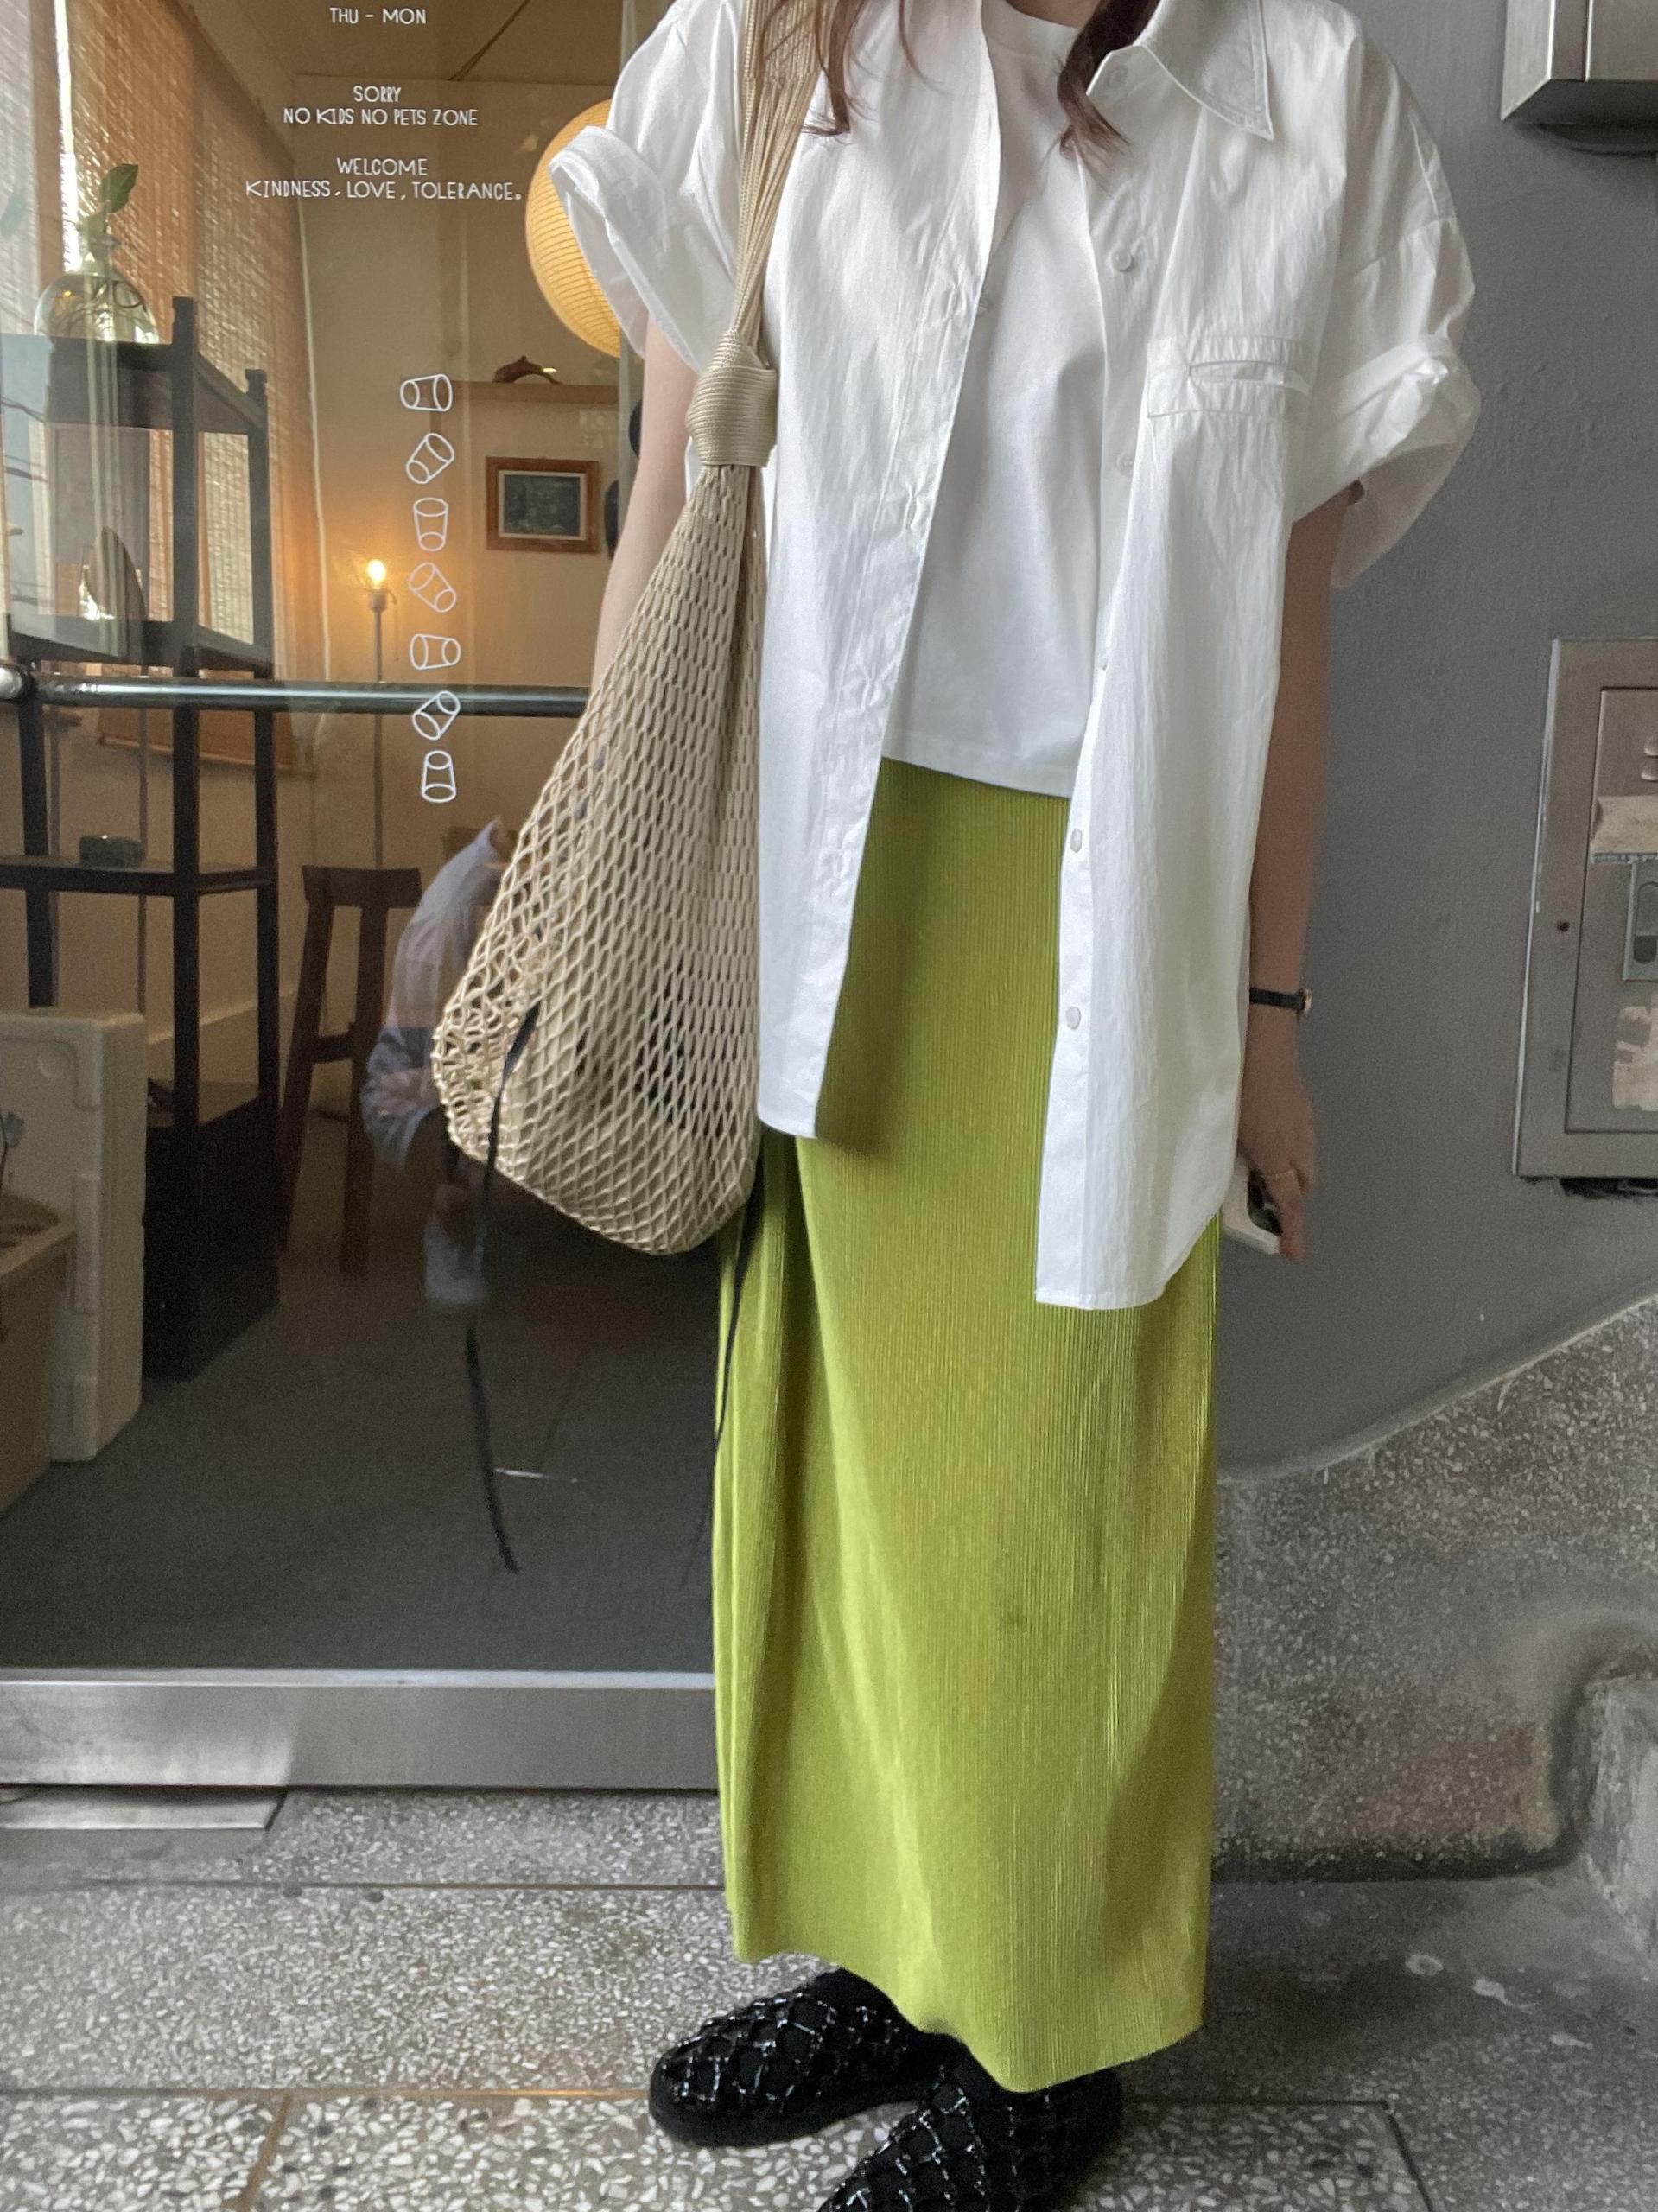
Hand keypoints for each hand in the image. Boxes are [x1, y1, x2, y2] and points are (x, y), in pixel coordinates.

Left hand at [1237, 1009, 1317, 1260]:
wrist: (1261, 1035)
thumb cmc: (1234, 1082)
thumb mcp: (1223, 1126)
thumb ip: (1224, 1156)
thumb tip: (1224, 1176)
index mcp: (1276, 1151)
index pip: (1289, 1200)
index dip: (1291, 1230)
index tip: (1293, 1254)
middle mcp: (1298, 1140)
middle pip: (1304, 1182)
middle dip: (1290, 1198)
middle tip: (1264, 1203)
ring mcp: (1304, 1119)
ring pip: (1306, 1158)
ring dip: (1290, 1172)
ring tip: (1260, 1170)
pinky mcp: (1301, 1103)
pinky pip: (1302, 1137)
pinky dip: (1290, 1148)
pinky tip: (1265, 1137)